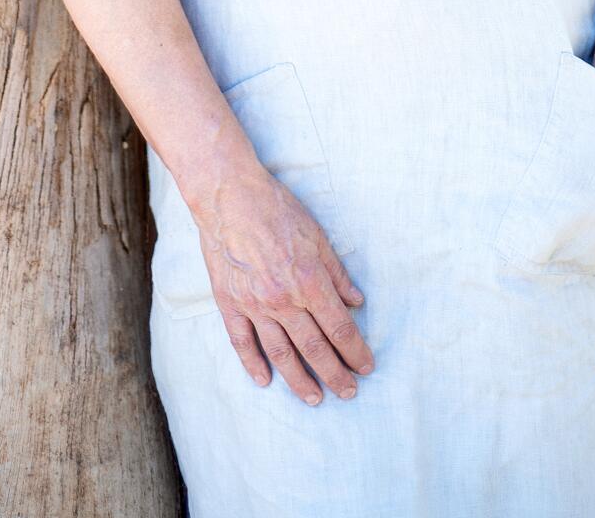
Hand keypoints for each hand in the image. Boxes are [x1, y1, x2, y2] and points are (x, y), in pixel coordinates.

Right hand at [192, 165, 374, 404]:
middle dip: (335, 373)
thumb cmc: (276, 209)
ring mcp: (254, 305)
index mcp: (308, 280)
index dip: (355, 350)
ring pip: (280, 354)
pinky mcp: (229, 304)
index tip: (366, 367)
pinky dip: (253, 365)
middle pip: (313, 348)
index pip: (338, 327)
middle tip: (349, 392)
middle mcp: (282, 299)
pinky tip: (266, 381)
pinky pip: (242, 343)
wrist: (228, 196)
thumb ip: (337, 272)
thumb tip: (356, 301)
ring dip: (300, 380)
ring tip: (315, 398)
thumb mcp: (317, 235)